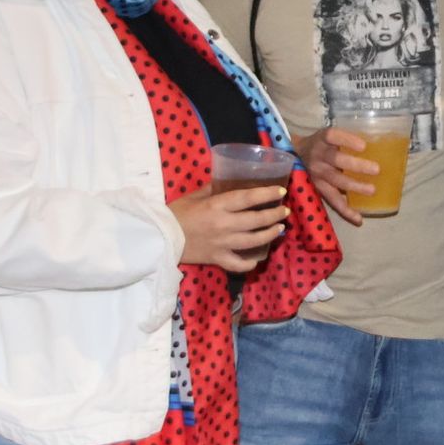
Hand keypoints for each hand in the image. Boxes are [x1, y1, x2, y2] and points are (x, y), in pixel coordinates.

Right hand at [169, 184, 289, 271]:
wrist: (159, 238)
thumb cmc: (176, 213)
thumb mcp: (195, 196)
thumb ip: (213, 189)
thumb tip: (228, 180)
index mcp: (217, 206)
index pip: (248, 198)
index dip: (267, 194)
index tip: (281, 192)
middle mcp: (224, 225)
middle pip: (256, 220)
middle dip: (274, 215)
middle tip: (284, 211)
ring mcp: (222, 244)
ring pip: (253, 241)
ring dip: (269, 235)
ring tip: (279, 229)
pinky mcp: (217, 259)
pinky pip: (238, 264)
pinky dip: (250, 263)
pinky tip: (257, 258)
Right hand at [293, 126, 376, 225]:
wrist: (295, 155)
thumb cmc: (321, 144)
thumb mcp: (328, 136)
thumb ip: (346, 139)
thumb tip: (378, 145)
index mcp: (322, 139)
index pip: (332, 136)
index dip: (347, 140)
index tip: (363, 146)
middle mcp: (318, 156)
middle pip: (336, 160)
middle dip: (357, 166)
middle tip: (376, 169)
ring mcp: (317, 174)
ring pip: (336, 181)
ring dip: (355, 186)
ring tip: (372, 190)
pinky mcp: (318, 189)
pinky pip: (332, 200)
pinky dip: (346, 211)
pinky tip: (359, 219)